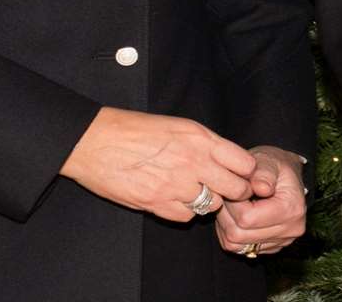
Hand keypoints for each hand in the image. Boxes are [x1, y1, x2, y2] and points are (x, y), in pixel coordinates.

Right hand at [60, 106, 256, 221]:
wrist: (94, 141)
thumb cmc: (133, 128)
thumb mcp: (177, 125)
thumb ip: (204, 143)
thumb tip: (227, 160)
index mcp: (199, 138)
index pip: (245, 163)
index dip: (246, 172)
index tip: (241, 174)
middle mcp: (193, 162)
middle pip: (236, 189)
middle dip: (235, 191)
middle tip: (226, 189)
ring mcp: (175, 185)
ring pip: (212, 205)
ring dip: (208, 201)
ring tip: (194, 191)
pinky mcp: (157, 204)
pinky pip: (186, 217)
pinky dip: (185, 211)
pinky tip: (174, 198)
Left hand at [215, 145, 307, 257]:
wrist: (285, 175)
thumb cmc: (275, 165)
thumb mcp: (269, 160)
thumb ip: (263, 173)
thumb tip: (260, 188)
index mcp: (291, 209)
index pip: (247, 218)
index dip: (232, 203)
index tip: (232, 188)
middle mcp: (290, 230)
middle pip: (239, 234)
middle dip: (226, 214)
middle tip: (227, 195)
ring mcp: (281, 241)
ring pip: (235, 244)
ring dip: (226, 225)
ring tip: (231, 204)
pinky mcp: (270, 247)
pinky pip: (239, 248)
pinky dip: (230, 232)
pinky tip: (235, 215)